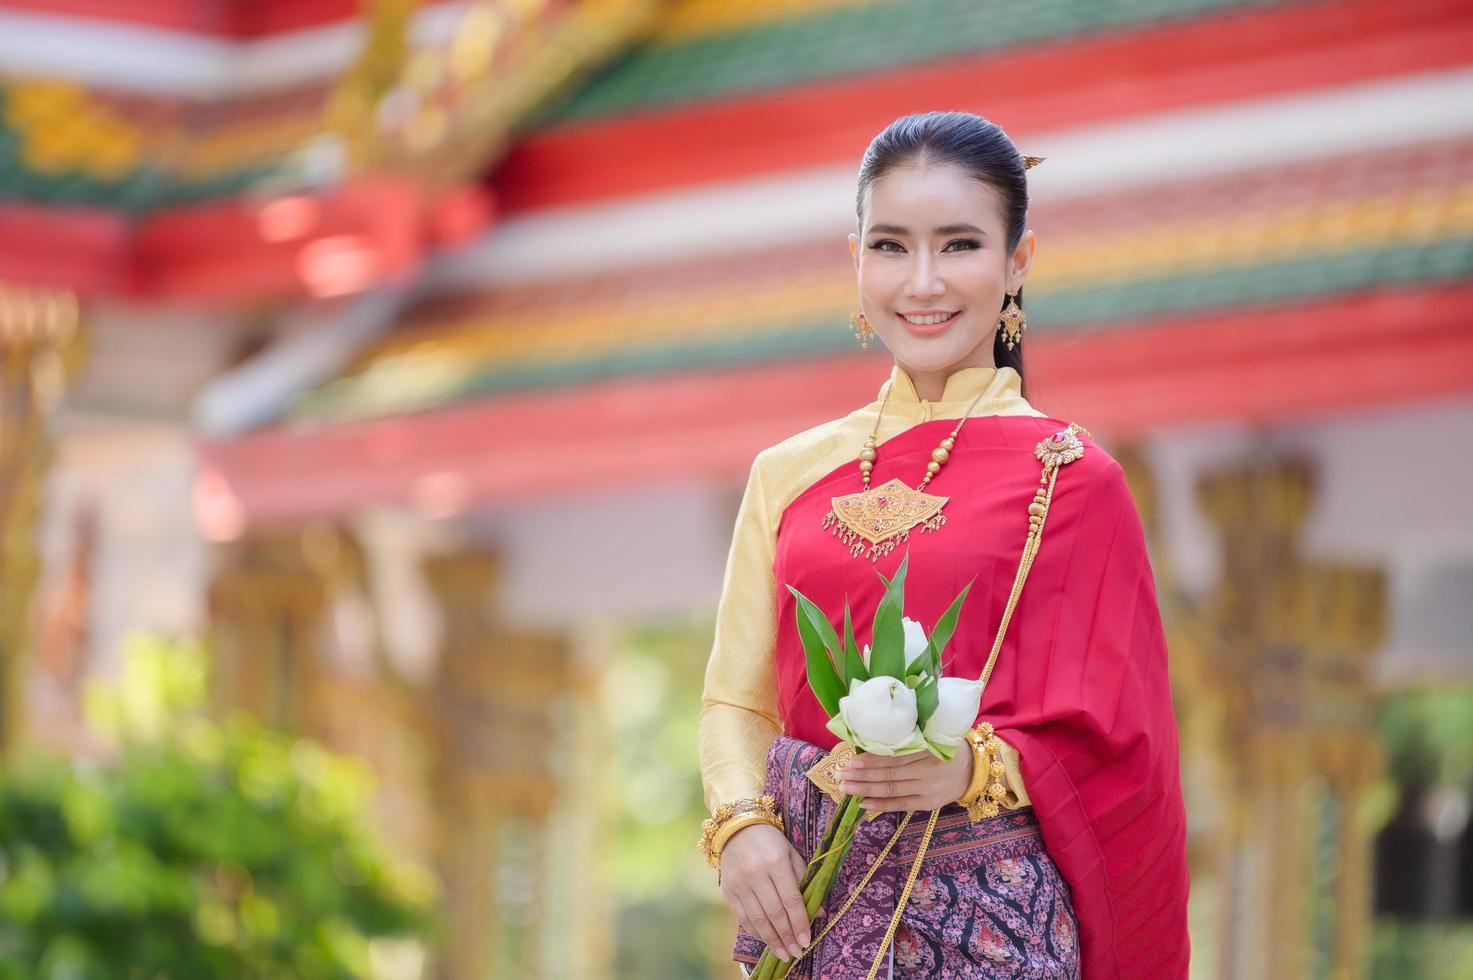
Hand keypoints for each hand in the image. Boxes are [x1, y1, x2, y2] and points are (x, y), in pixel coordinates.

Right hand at [718, 822, 811, 962]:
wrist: (737, 828)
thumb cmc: (771, 842)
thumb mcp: (791, 854)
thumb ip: (804, 881)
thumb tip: (818, 912)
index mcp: (776, 862)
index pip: (791, 899)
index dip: (800, 922)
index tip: (807, 941)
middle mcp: (756, 873)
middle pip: (775, 912)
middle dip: (787, 936)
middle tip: (796, 952)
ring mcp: (739, 883)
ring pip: (758, 918)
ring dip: (772, 940)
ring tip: (783, 953)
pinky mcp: (728, 890)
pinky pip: (742, 917)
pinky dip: (755, 931)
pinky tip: (766, 939)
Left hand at [838, 746, 972, 812]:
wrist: (973, 770)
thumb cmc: (947, 748)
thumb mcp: (933, 736)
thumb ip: (910, 739)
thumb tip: (872, 740)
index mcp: (930, 748)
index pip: (895, 756)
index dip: (872, 759)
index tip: (851, 759)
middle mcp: (930, 770)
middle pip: (890, 773)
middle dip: (862, 775)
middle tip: (840, 774)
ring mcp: (930, 789)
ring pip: (892, 789)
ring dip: (866, 789)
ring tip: (846, 787)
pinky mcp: (929, 804)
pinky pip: (902, 804)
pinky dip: (882, 805)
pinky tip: (863, 803)